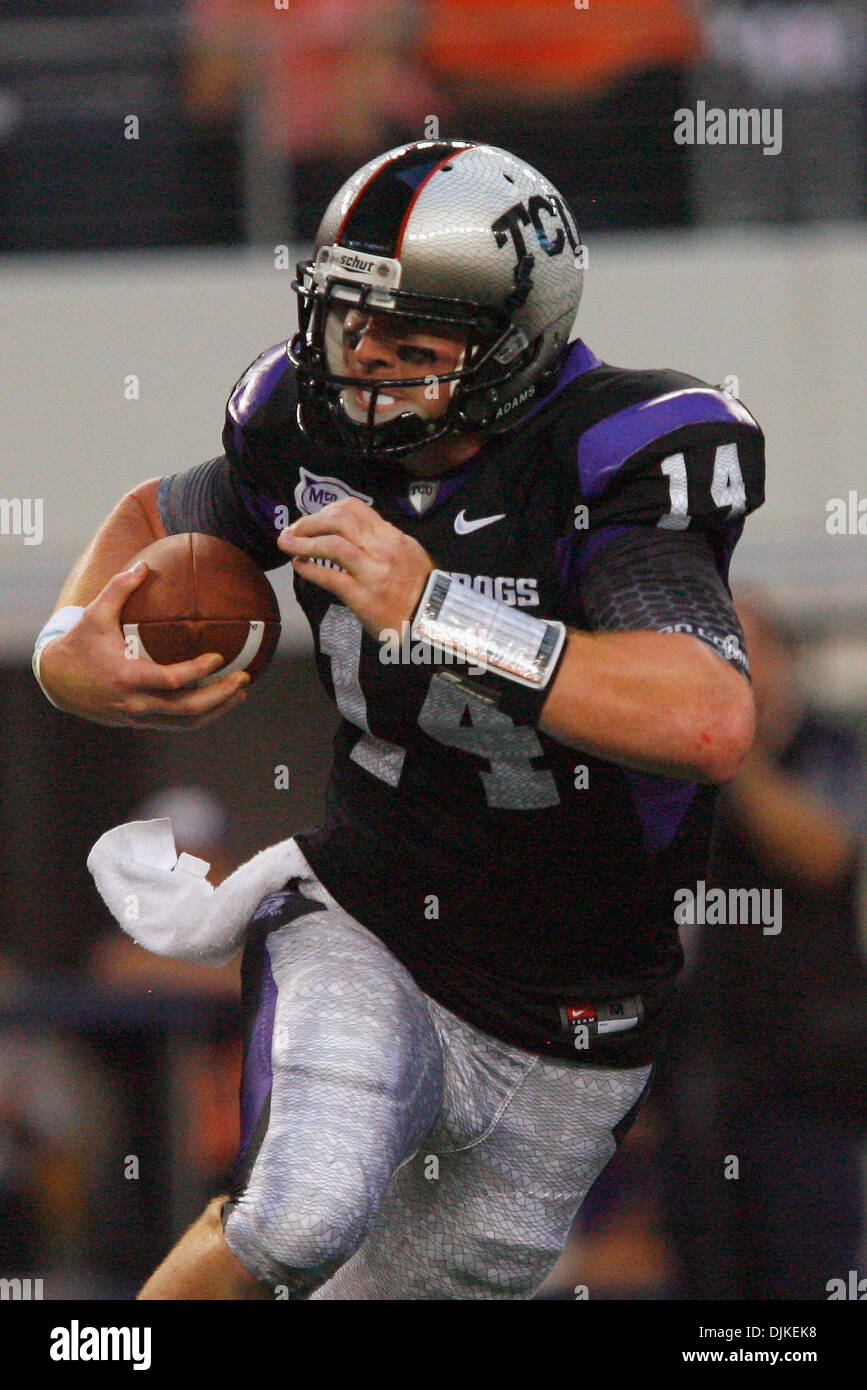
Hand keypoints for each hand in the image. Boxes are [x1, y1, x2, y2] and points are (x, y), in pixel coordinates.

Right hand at [38, 561, 249, 729]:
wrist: (56, 682)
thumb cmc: (79, 645)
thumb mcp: (94, 615)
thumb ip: (119, 589)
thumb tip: (144, 564)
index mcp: (126, 677)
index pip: (170, 681)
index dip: (197, 671)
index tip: (219, 656)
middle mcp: (135, 703)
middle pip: (186, 709)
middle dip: (219, 696)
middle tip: (243, 678)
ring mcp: (138, 717)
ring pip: (185, 723)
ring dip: (216, 709)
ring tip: (240, 693)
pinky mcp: (140, 722)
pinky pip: (176, 724)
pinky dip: (200, 716)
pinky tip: (218, 701)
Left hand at [277, 497, 433, 638]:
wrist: (430, 621)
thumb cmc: (418, 589)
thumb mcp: (409, 553)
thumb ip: (382, 539)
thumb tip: (350, 530)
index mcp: (392, 536)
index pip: (355, 509)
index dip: (327, 510)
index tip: (313, 520)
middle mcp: (382, 549)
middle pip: (339, 520)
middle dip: (310, 522)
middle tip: (294, 530)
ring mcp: (372, 573)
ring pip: (332, 545)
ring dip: (303, 542)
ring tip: (287, 544)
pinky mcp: (362, 597)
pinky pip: (330, 577)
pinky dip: (309, 569)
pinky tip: (299, 565)